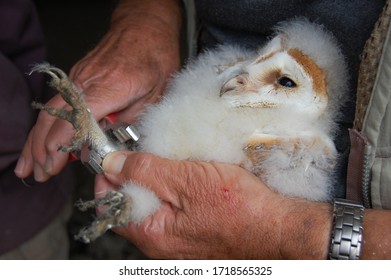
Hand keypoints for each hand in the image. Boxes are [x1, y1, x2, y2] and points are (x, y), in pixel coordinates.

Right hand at [14, 0, 180, 181]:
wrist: (146, 27)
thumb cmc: (156, 57)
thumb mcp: (157, 94)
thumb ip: (134, 120)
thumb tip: (116, 144)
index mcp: (112, 86)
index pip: (79, 116)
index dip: (64, 141)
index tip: (54, 162)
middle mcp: (89, 80)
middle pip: (57, 116)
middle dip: (45, 148)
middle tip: (41, 172)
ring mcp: (79, 78)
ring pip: (51, 111)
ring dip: (38, 140)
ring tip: (31, 165)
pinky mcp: (77, 78)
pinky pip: (56, 104)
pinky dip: (45, 125)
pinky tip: (39, 141)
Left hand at [96, 151, 332, 258]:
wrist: (277, 228)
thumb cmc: (238, 208)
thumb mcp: (186, 180)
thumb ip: (145, 171)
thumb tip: (112, 163)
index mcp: (152, 234)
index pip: (111, 205)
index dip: (109, 176)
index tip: (116, 154)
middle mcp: (160, 243)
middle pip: (132, 205)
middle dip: (135, 176)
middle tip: (147, 152)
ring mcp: (178, 240)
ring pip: (154, 206)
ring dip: (156, 181)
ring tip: (171, 161)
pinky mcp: (194, 233)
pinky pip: (173, 210)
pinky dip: (174, 190)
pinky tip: (187, 176)